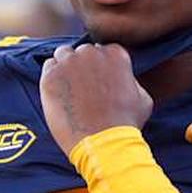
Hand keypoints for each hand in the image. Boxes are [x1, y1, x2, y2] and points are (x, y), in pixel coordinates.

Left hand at [39, 43, 153, 154]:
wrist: (103, 142)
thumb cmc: (125, 123)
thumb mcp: (143, 98)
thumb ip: (131, 80)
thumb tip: (125, 78)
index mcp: (115, 54)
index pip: (103, 50)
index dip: (100, 65)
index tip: (98, 79)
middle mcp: (91, 52)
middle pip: (82, 51)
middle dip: (82, 65)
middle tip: (83, 86)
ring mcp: (69, 63)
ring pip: (63, 55)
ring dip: (65, 66)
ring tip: (69, 88)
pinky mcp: (51, 76)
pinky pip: (48, 67)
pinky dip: (52, 77)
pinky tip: (59, 93)